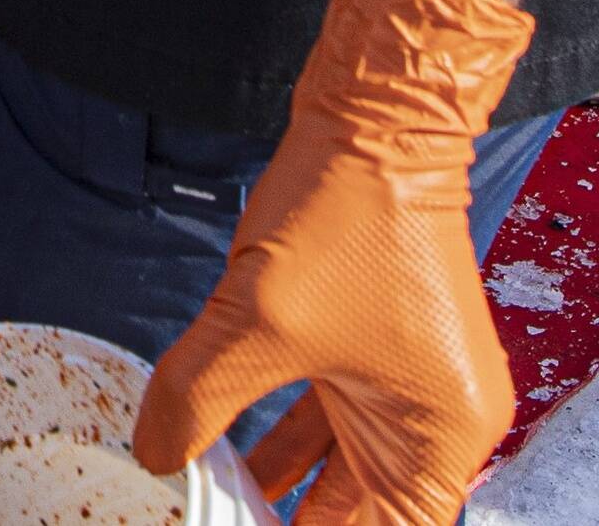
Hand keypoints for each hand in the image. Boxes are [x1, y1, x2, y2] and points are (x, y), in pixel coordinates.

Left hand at [136, 0, 538, 525]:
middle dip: (288, 520)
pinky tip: (222, 452)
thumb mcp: (258, 321)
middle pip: (362, 507)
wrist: (376, 113)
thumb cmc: (349, 212)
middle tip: (219, 521)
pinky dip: (278, 434)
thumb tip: (156, 454)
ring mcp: (408, 376)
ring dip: (276, 485)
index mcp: (442, 434)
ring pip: (338, 462)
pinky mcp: (375, 340)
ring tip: (212, 501)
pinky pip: (326, 412)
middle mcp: (439, 416)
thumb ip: (199, 399)